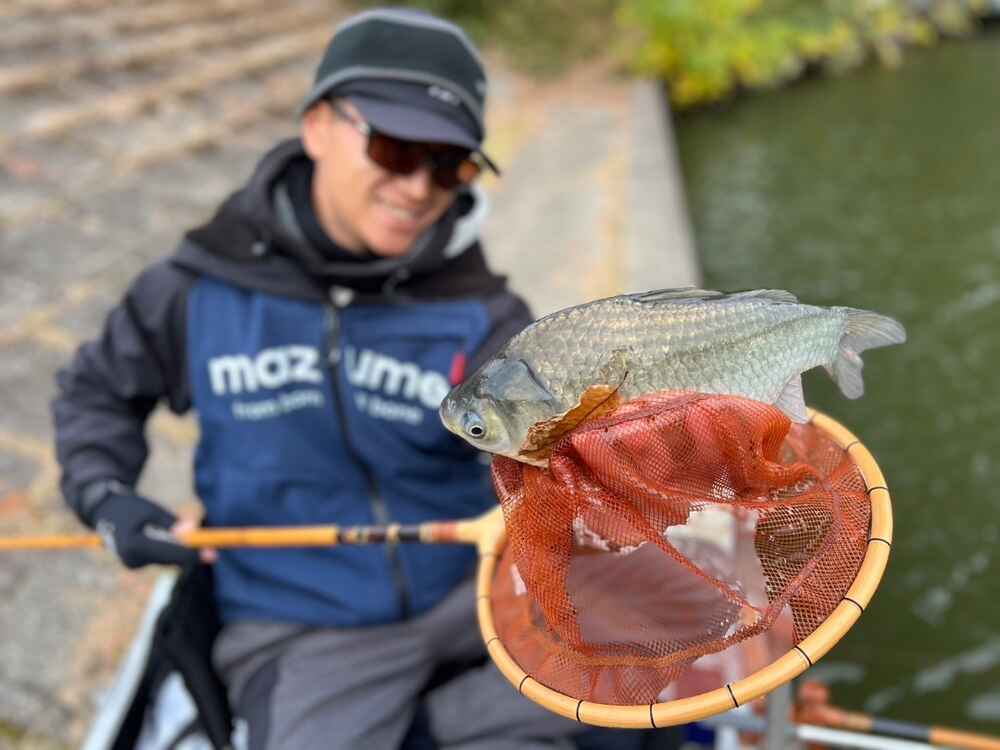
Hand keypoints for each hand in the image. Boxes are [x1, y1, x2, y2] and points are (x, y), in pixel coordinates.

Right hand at [89, 490, 203, 568]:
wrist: (106, 511)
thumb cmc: (131, 507)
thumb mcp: (153, 511)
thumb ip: (172, 525)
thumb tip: (191, 534)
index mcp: (134, 545)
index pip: (170, 553)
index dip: (192, 553)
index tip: (212, 554)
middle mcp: (132, 559)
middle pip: (170, 560)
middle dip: (191, 554)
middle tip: (213, 554)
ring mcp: (133, 564)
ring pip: (167, 559)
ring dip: (180, 551)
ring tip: (189, 543)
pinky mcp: (136, 564)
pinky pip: (161, 558)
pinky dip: (171, 551)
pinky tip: (172, 540)